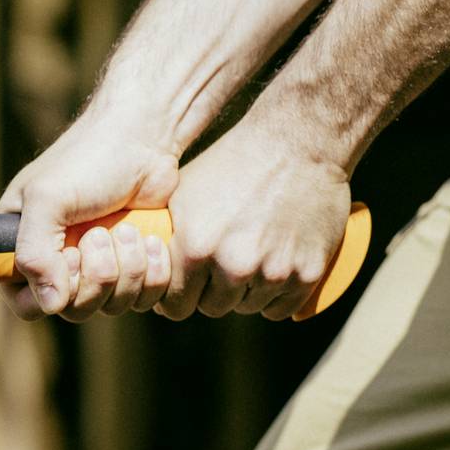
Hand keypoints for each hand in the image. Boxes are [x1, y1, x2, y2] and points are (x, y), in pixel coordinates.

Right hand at [0, 105, 180, 320]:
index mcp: (24, 244)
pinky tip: (152, 241)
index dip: (45, 294)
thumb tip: (48, 305)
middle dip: (94, 276)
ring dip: (126, 271)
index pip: (21, 300)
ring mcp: (100, 265)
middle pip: (73, 309)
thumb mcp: (48, 199)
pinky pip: (142, 298)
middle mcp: (60, 260)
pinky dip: (152, 273)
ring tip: (127, 231)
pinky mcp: (135, 266)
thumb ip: (34, 253)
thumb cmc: (90, 158)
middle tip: (100, 235)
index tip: (66, 261)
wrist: (146, 136)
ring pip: (110, 306)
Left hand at [156, 112, 354, 320]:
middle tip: (216, 275)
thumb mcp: (182, 193)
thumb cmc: (232, 162)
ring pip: (249, 307)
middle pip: (213, 307)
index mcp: (196, 247)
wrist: (297, 142)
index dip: (176, 298)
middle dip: (211, 294)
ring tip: (246, 265)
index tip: (181, 291)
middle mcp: (234, 266)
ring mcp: (274, 272)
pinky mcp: (308, 273)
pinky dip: (275, 298)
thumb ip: (165, 234)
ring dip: (244, 295)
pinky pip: (282, 307)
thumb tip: (140, 263)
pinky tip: (270, 277)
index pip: (175, 303)